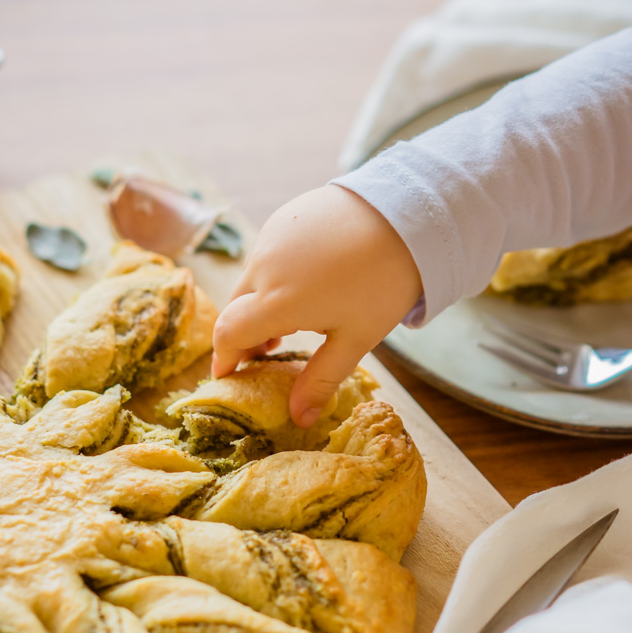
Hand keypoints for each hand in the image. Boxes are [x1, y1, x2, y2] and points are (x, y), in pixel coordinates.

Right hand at [212, 185, 422, 426]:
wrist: (407, 214)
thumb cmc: (383, 282)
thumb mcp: (355, 339)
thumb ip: (320, 379)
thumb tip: (298, 418)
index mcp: (277, 302)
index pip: (227, 334)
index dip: (224, 358)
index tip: (230, 375)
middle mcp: (263, 267)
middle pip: (234, 308)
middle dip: (242, 335)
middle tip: (266, 354)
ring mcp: (271, 238)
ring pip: (250, 280)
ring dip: (258, 305)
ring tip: (291, 322)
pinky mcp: (283, 218)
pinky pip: (266, 254)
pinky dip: (272, 276)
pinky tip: (305, 283)